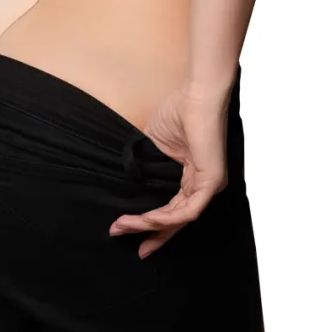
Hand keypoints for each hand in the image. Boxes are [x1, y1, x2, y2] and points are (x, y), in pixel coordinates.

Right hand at [109, 82, 231, 258]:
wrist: (195, 96)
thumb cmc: (178, 113)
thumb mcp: (153, 144)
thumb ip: (145, 164)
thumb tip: (126, 176)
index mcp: (190, 178)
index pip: (172, 209)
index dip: (151, 225)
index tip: (129, 235)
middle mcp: (201, 187)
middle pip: (174, 220)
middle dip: (147, 232)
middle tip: (120, 234)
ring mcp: (208, 186)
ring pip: (178, 218)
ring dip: (148, 224)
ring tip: (123, 224)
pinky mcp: (211, 182)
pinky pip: (189, 210)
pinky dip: (166, 218)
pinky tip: (147, 220)